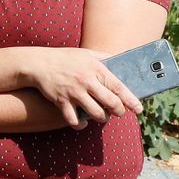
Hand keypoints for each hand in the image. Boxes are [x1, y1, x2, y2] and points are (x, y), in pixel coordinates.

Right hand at [23, 47, 141, 128]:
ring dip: (102, 118)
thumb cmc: (65, 58)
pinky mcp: (61, 102)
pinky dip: (80, 124)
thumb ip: (105, 57)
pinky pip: (74, 119)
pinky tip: (82, 122)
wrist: (39, 63)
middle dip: (118, 111)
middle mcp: (87, 82)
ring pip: (95, 113)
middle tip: (119, 113)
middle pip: (110, 103)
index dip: (131, 100)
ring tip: (102, 117)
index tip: (139, 109)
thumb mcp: (87, 53)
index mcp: (96, 69)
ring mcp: (74, 93)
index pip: (119, 87)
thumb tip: (122, 60)